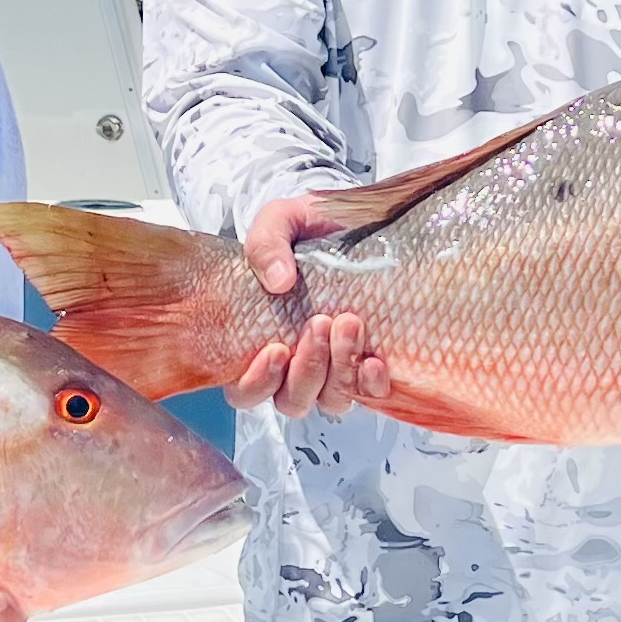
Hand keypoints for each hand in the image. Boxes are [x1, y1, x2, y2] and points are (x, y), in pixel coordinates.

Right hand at [226, 193, 392, 418]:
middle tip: (320, 322)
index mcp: (260, 341)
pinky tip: (374, 359)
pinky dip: (369, 384)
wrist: (357, 222)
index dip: (257, 382)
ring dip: (338, 371)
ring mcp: (332, 368)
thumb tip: (278, 280)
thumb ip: (266, 243)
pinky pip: (368, 394)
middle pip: (290, 400)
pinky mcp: (366, 364)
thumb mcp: (282, 221)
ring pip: (328, 400)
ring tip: (349, 324)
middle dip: (306, 370)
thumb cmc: (310, 228)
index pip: (245, 390)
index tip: (276, 348)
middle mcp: (294, 364)